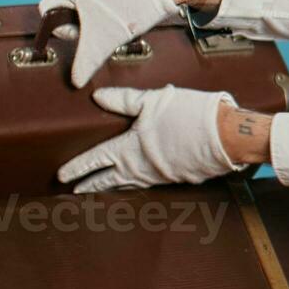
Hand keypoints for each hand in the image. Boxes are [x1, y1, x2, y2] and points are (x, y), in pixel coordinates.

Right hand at [38, 0, 179, 87]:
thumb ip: (88, 60)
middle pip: (67, 9)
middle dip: (79, 27)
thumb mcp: (108, 39)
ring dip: (95, 22)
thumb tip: (76, 80)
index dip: (55, 28)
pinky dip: (106, 15)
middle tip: (98, 35)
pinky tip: (123, 21)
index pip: (46, 8)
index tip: (77, 36)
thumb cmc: (138, 7)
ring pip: (85, 6)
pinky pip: (100, 1)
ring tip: (113, 29)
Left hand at [58, 86, 243, 193]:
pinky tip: (139, 180)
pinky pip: (149, 183)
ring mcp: (160, 176)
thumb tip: (98, 97)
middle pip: (109, 180)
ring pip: (129, 184)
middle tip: (76, 191)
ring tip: (103, 189)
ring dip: (113, 187)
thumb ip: (125, 100)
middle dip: (91, 185)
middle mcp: (140, 167)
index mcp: (129, 149)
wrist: (227, 136)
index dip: (77, 168)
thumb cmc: (190, 116)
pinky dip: (137, 184)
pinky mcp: (178, 177)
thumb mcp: (154, 100)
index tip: (62, 176)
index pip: (95, 160)